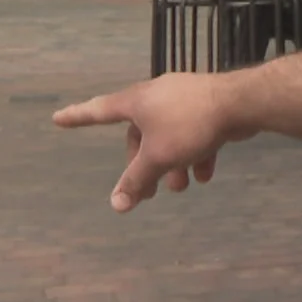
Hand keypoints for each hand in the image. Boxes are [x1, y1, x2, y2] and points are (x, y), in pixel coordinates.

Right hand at [53, 73, 250, 212]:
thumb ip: (136, 180)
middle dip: (144, 165)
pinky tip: (205, 175)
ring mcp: (184, 99)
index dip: (77, 117)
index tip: (57, 118)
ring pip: (168, 137)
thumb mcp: (158, 157)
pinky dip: (195, 154)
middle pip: (139, 136)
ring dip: (172, 164)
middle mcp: (157, 96)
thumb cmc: (191, 125)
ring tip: (181, 188)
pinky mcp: (208, 107)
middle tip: (147, 193)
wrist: (243, 102)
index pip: (98, 111)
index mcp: (136, 101)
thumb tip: (116, 205)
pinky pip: (193, 133)